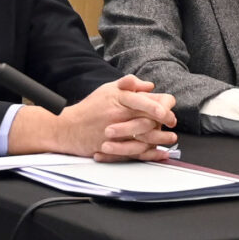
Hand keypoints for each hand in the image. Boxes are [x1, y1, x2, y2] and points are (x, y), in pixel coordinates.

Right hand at [22, 74, 176, 161]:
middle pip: (146, 119)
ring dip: (160, 139)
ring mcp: (114, 133)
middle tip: (173, 123)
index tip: (168, 110)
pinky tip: (160, 153)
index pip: (143, 101)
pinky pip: (134, 152)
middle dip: (163, 122)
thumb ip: (130, 85)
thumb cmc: (90, 108)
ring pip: (142, 137)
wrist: (66, 128)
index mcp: (118, 98)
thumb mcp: (108, 89)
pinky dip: (149, 154)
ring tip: (170, 139)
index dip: (159, 106)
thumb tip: (150, 86)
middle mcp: (117, 115)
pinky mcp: (112, 148)